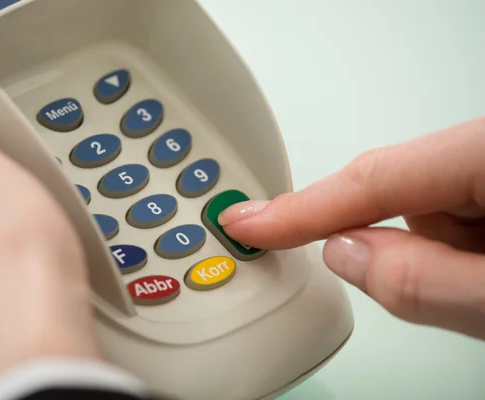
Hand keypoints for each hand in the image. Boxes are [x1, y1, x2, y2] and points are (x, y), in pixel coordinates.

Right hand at [219, 117, 484, 339]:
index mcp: (483, 154)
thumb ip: (422, 281)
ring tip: (470, 292)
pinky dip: (436, 254)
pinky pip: (439, 221)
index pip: (369, 178)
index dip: (299, 207)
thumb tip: (344, 255)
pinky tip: (471, 280)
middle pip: (393, 192)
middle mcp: (478, 151)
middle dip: (381, 245)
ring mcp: (481, 170)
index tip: (245, 222)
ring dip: (422, 258)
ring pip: (417, 213)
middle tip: (360, 271)